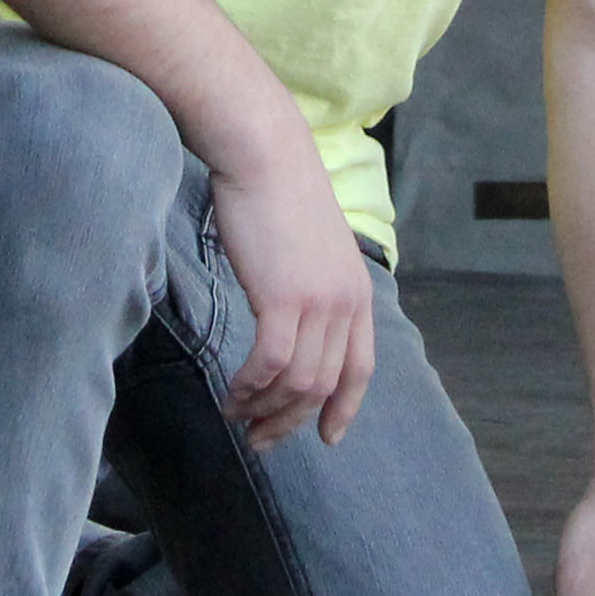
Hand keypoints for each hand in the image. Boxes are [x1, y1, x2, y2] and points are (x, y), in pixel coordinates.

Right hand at [209, 142, 376, 450]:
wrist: (264, 155)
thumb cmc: (277, 194)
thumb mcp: (311, 248)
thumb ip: (312, 286)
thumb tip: (292, 319)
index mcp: (357, 292)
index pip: (360, 367)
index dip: (345, 408)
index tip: (327, 438)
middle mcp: (346, 302)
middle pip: (325, 385)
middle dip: (292, 422)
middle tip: (260, 440)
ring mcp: (319, 301)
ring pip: (299, 382)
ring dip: (265, 408)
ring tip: (237, 415)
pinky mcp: (284, 298)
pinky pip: (272, 363)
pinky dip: (251, 385)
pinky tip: (233, 391)